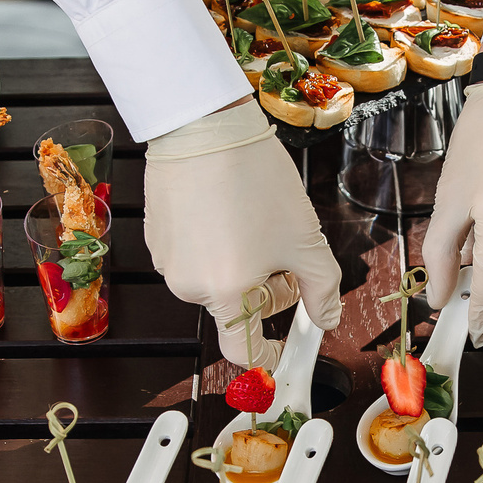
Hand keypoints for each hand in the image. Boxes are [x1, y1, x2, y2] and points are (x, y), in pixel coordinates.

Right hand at [144, 101, 341, 366]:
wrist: (204, 126)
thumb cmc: (254, 180)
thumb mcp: (305, 239)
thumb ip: (323, 288)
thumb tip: (326, 319)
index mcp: (226, 293)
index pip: (244, 350)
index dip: (269, 356)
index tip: (284, 349)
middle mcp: (189, 286)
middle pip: (234, 308)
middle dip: (265, 291)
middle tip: (286, 257)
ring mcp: (167, 261)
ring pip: (214, 281)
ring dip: (241, 267)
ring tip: (256, 222)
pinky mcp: (156, 237)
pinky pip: (193, 256)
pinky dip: (215, 246)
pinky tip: (228, 211)